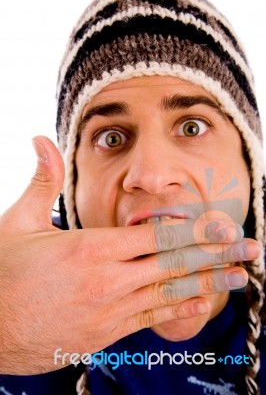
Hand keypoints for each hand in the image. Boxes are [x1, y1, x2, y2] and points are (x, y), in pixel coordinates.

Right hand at [0, 136, 258, 373]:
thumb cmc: (2, 274)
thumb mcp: (17, 222)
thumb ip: (42, 181)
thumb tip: (41, 139)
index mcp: (90, 248)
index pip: (155, 234)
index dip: (192, 228)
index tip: (221, 225)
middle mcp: (107, 281)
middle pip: (173, 263)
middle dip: (216, 254)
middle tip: (250, 249)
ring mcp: (109, 311)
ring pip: (170, 294)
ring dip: (208, 284)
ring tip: (239, 277)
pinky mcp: (105, 333)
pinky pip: (152, 319)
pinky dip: (179, 310)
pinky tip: (201, 305)